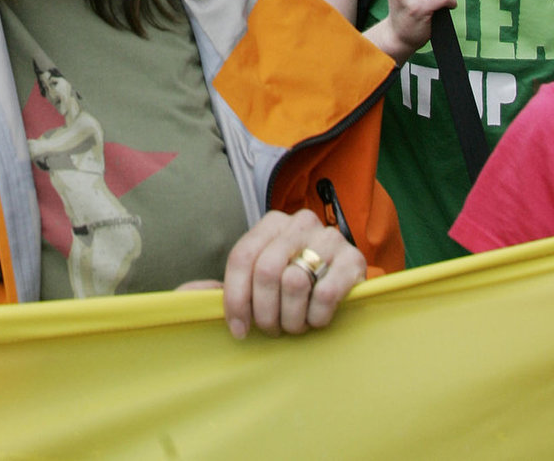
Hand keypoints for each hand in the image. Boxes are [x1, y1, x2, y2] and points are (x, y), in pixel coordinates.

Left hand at [219, 209, 365, 338]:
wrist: (348, 277)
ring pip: (293, 283)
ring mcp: (329, 238)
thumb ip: (238, 280)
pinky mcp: (354, 260)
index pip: (242, 256)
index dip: (235, 297)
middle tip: (271, 330)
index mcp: (272, 222)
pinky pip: (325, 295)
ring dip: (291, 318)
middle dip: (264, 312)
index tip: (238, 329)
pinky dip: (316, 317)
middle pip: (265, 271)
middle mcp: (300, 223)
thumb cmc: (299, 279)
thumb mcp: (267, 270)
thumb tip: (198, 295)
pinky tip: (316, 319)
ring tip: (295, 325)